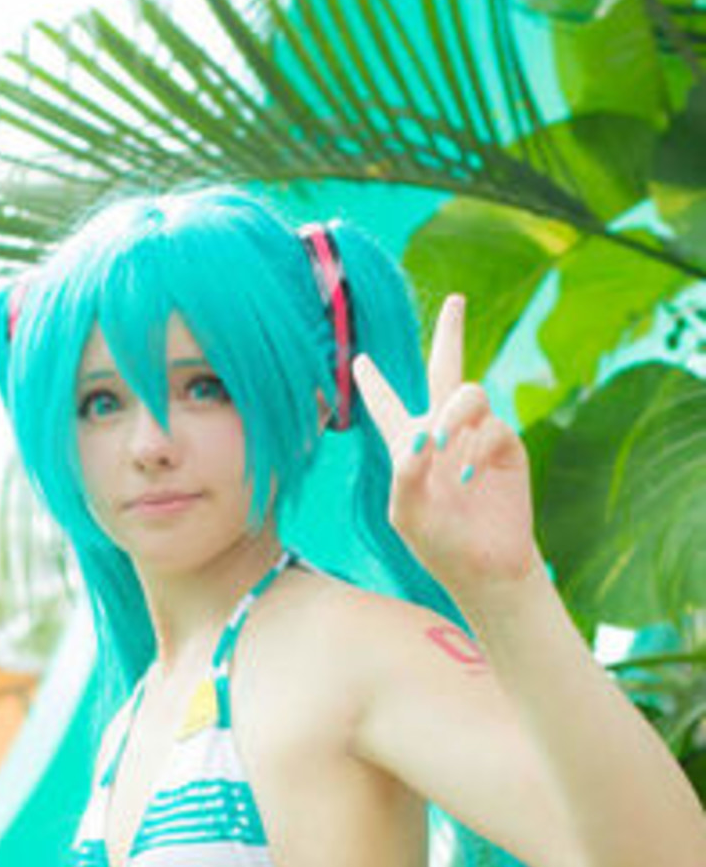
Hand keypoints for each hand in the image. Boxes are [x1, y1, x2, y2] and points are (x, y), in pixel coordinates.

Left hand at [350, 294, 544, 599]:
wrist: (483, 566)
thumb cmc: (437, 541)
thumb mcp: (405, 510)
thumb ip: (404, 471)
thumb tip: (424, 436)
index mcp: (407, 443)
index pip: (387, 404)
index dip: (374, 382)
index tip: (360, 359)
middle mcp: (442, 431)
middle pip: (446, 369)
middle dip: (452, 334)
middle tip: (456, 300)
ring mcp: (476, 437)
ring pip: (468, 394)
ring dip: (453, 415)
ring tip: (445, 445)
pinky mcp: (507, 449)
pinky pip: (493, 427)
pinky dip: (478, 447)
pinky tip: (470, 474)